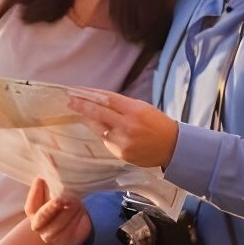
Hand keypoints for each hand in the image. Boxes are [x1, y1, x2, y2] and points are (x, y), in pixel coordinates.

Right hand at [24, 177, 92, 244]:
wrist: (77, 221)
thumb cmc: (63, 203)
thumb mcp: (56, 193)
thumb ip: (51, 184)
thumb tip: (51, 167)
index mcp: (32, 212)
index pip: (31, 204)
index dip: (36, 192)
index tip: (42, 179)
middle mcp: (38, 226)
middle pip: (42, 216)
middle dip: (51, 207)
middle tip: (59, 199)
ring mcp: (50, 236)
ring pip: (59, 223)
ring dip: (68, 210)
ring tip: (76, 200)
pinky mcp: (64, 241)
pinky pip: (70, 230)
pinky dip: (75, 219)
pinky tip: (79, 211)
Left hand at [66, 88, 180, 167]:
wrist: (173, 147)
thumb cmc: (157, 123)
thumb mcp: (142, 108)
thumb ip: (121, 105)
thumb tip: (98, 100)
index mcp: (134, 110)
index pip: (106, 99)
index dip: (90, 94)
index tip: (77, 91)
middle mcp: (128, 125)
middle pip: (98, 113)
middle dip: (82, 106)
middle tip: (70, 101)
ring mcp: (124, 141)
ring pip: (100, 129)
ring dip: (91, 121)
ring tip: (84, 115)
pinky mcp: (122, 153)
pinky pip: (107, 141)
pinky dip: (104, 134)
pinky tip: (104, 130)